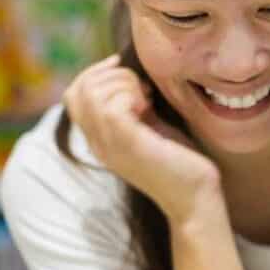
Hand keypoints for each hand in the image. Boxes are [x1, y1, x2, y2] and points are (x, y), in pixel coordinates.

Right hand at [63, 55, 222, 222]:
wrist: (196, 198)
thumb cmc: (180, 161)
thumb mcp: (151, 126)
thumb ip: (134, 105)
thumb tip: (128, 71)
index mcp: (99, 138)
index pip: (73, 94)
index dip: (97, 73)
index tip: (128, 71)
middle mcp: (98, 143)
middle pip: (78, 90)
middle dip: (112, 75)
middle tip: (144, 89)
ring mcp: (110, 146)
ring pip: (93, 94)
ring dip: (124, 83)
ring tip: (148, 98)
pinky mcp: (129, 145)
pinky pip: (112, 107)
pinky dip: (131, 95)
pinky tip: (150, 107)